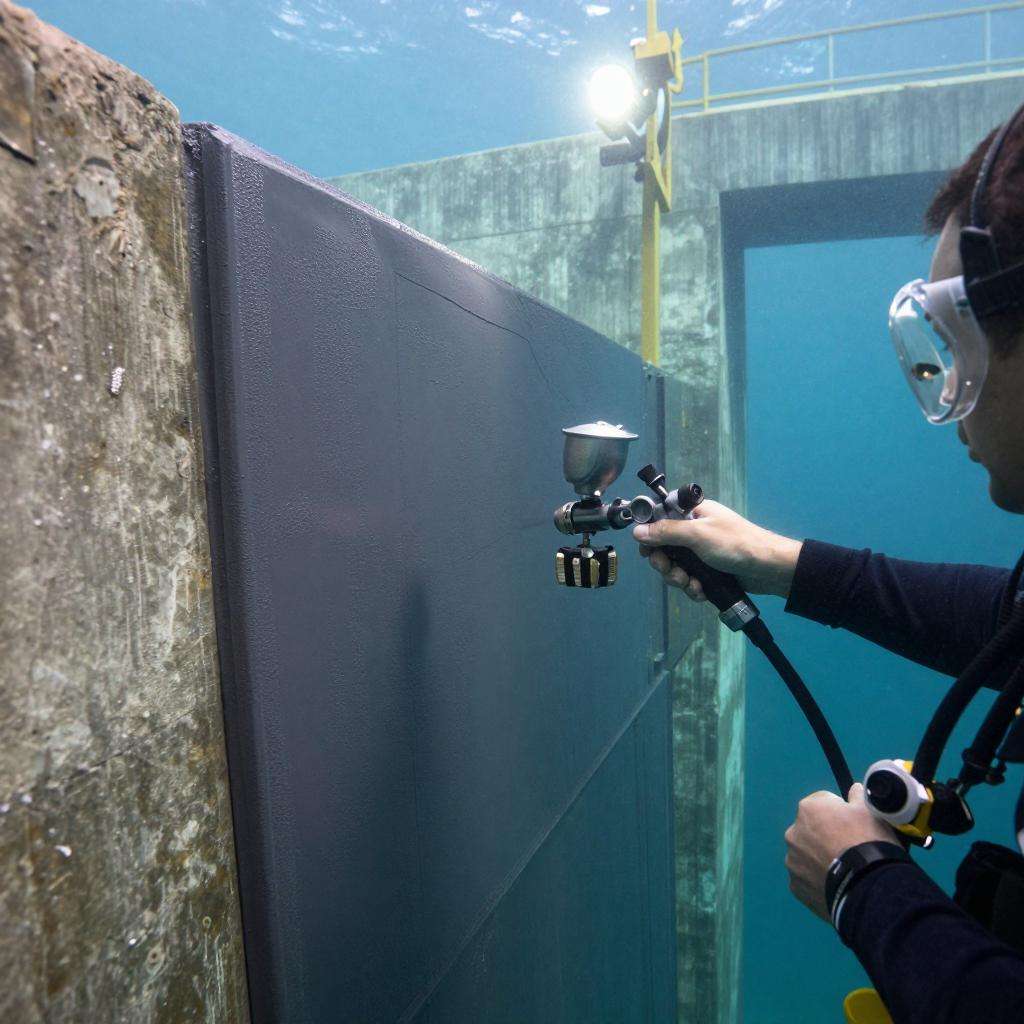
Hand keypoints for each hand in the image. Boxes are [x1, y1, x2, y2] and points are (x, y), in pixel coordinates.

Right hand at [631, 499, 802, 599]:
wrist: (768, 569)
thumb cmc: (735, 544)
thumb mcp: (698, 534)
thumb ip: (666, 532)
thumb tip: (637, 531)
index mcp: (693, 514)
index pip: (660, 519)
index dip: (650, 534)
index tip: (647, 549)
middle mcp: (694, 531)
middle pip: (664, 547)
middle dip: (665, 563)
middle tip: (670, 570)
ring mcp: (701, 553)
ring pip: (675, 567)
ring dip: (678, 578)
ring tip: (690, 583)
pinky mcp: (708, 571)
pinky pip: (689, 579)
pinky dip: (692, 587)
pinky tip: (701, 590)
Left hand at [784, 783, 899, 920]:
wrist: (867, 885)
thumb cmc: (868, 841)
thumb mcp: (869, 810)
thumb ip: (857, 796)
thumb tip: (855, 789)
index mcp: (808, 809)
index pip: (823, 804)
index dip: (840, 813)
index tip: (854, 825)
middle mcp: (793, 832)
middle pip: (812, 830)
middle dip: (826, 836)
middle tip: (849, 849)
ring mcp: (792, 861)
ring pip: (807, 855)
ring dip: (820, 859)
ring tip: (844, 870)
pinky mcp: (796, 886)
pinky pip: (808, 878)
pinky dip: (819, 880)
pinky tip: (837, 884)